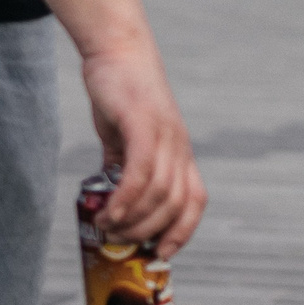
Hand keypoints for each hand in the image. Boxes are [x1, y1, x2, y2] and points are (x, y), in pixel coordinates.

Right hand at [82, 43, 207, 254]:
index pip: (196, 200)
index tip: (160, 253)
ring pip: (160, 193)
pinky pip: (141, 171)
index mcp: (179, 152)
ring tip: (108, 228)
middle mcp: (178, 146)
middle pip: (177, 204)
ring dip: (133, 220)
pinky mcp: (143, 123)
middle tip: (118, 241)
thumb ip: (123, 167)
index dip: (183, 231)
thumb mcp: (125, 139)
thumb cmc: (120, 96)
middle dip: (148, 232)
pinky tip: (109, 211)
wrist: (117, 50)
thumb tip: (112, 199)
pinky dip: (126, 198)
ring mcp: (164, 134)